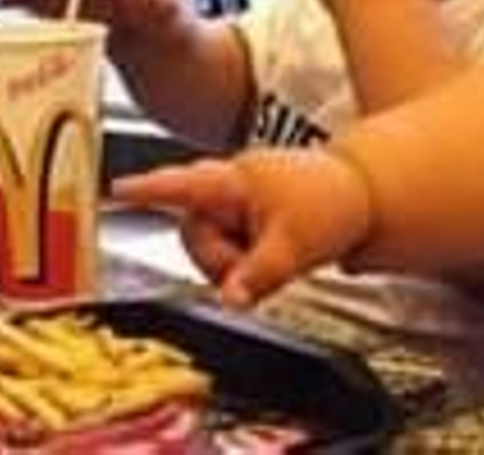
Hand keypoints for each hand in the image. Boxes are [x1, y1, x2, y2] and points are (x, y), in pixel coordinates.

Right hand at [111, 148, 373, 307]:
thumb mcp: (294, 247)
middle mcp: (230, 186)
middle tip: (253, 269)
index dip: (146, 190)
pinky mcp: (249, 215)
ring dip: (236, 260)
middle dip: (219, 258)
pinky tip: (271, 253)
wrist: (368, 196)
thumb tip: (230, 300)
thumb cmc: (334, 205)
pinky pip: (231, 244)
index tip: (115, 190)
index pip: (180, 186)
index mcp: (234, 182)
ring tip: (278, 253)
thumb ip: (256, 276)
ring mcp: (239, 200)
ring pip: (212, 244)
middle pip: (192, 232)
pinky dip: (245, 257)